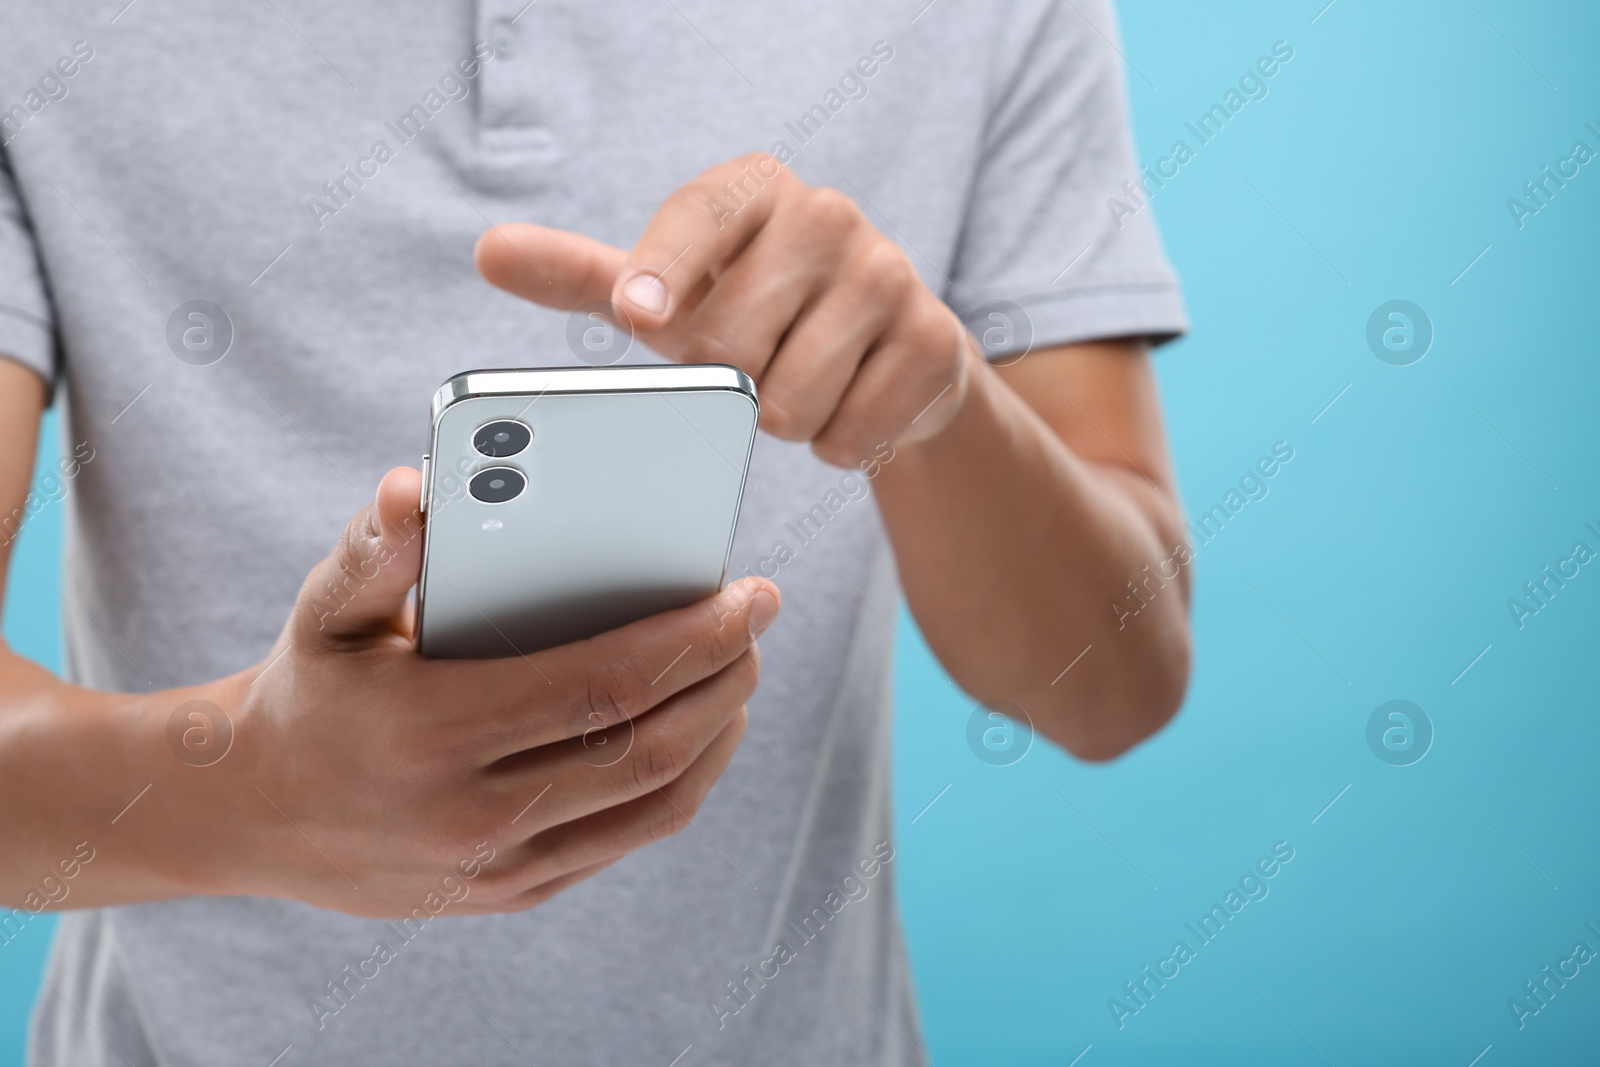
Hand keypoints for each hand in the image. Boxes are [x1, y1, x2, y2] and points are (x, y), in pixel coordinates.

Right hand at [160, 468, 778, 917]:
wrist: (256, 811)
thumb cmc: (312, 687)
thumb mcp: (327, 609)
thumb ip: (378, 548)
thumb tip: (417, 487)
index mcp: (431, 732)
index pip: (601, 685)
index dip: (691, 638)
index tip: (752, 593)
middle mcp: (470, 815)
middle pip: (645, 747)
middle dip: (723, 678)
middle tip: (759, 622)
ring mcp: (496, 868)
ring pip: (652, 804)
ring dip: (717, 732)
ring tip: (739, 670)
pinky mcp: (513, 893)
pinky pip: (626, 839)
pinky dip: (681, 783)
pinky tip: (698, 729)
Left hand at [475, 153, 974, 467]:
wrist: (890, 344)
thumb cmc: (758, 310)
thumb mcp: (673, 290)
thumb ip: (588, 275)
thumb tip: (491, 251)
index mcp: (755, 190)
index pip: (700, 221)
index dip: (665, 273)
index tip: (640, 317)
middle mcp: (828, 216)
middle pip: (734, 341)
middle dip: (728, 381)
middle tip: (750, 364)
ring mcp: (891, 277)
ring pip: (790, 401)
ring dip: (782, 420)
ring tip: (798, 383)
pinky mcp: (937, 343)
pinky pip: (851, 433)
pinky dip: (837, 442)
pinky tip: (848, 404)